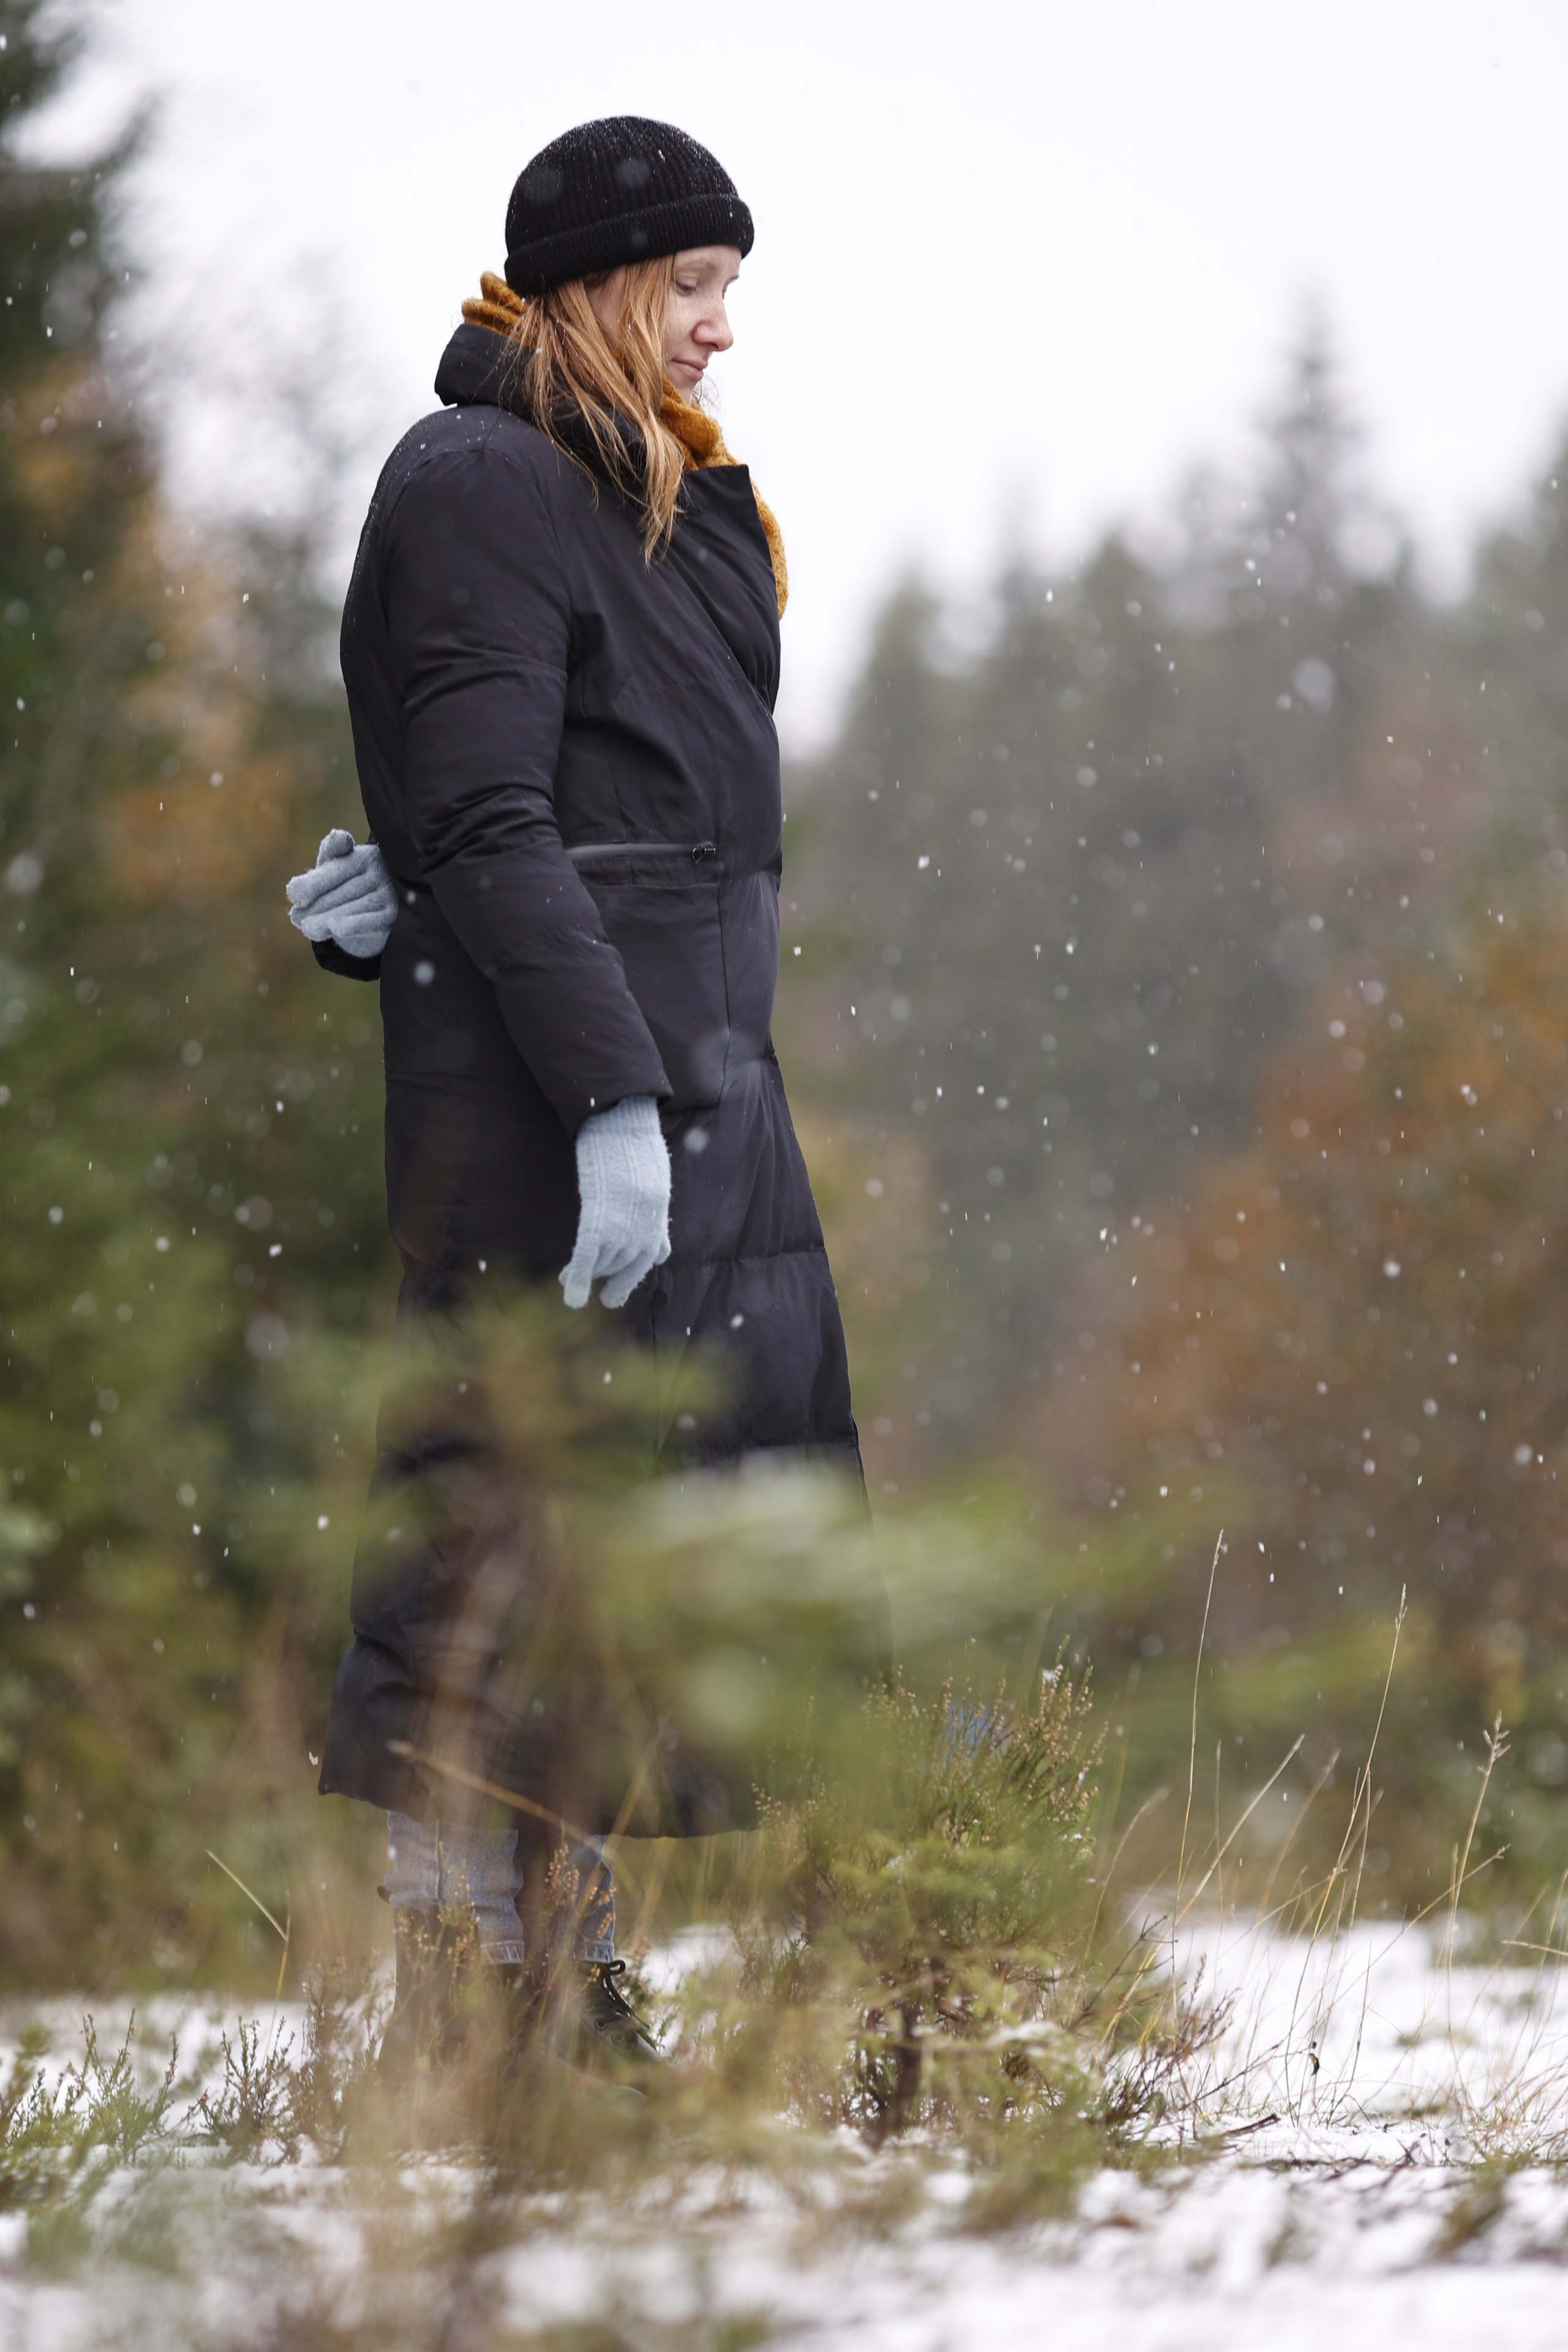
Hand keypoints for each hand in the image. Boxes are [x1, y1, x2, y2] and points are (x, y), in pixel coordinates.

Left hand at [286, 829, 398, 958]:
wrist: (379, 913)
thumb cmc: (348, 889)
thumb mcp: (332, 876)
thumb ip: (313, 878)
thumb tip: (294, 890)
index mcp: (364, 855)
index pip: (334, 866)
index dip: (314, 881)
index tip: (293, 893)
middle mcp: (380, 868)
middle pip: (339, 890)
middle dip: (315, 906)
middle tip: (296, 917)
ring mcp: (389, 891)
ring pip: (350, 907)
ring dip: (324, 920)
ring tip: (307, 927)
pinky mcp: (393, 914)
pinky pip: (369, 921)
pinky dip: (351, 924)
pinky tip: (333, 928)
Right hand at [560, 1096, 671, 1309]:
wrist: (621, 1122)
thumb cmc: (633, 1140)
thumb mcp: (652, 1172)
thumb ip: (651, 1201)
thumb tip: (656, 1225)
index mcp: (658, 1211)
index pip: (654, 1252)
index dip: (637, 1268)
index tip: (625, 1278)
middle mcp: (645, 1225)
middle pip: (630, 1264)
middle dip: (617, 1284)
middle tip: (608, 1301)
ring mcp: (623, 1224)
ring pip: (606, 1262)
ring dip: (589, 1275)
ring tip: (571, 1280)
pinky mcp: (599, 1219)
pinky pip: (588, 1256)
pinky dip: (579, 1276)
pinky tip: (570, 1293)